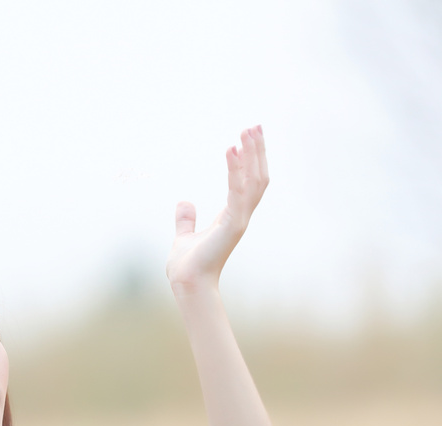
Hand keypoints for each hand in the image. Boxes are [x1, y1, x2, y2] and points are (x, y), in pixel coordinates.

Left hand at [166, 125, 269, 293]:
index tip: (247, 136)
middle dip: (257, 150)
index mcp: (232, 217)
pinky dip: (236, 170)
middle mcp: (240, 216)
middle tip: (254, 125)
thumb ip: (186, 219)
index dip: (251, 159)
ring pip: (254, 181)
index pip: (248, 182)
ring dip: (253, 154)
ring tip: (247, 131)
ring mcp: (239, 220)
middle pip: (258, 177)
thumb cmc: (187, 266)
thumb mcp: (184, 236)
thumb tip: (184, 202)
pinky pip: (237, 192)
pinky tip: (231, 150)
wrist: (186, 284)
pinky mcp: (232, 225)